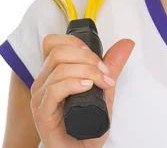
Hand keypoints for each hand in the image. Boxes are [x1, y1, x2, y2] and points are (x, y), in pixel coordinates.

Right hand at [30, 33, 134, 147]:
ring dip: (87, 72)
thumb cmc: (86, 124)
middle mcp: (43, 82)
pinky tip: (87, 88)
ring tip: (102, 84)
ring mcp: (40, 97)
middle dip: (88, 58)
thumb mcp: (103, 89)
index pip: (54, 42)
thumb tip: (126, 43)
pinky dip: (73, 84)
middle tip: (105, 73)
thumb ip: (112, 66)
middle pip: (59, 51)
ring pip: (59, 68)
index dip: (76, 43)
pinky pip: (54, 90)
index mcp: (52, 72)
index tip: (97, 58)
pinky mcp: (42, 112)